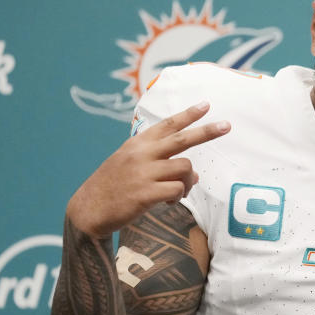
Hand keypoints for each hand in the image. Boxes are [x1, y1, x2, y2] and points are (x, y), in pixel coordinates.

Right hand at [67, 102, 229, 237]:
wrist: (87, 209)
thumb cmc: (112, 187)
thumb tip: (195, 174)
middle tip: (227, 126)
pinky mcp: (145, 193)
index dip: (188, 114)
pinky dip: (178, 196)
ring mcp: (143, 173)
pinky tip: (167, 202)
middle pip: (182, 139)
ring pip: (185, 169)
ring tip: (177, 192)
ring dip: (188, 182)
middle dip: (207, 131)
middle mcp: (141, 154)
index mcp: (137, 144)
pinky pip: (177, 190)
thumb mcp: (130, 165)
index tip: (206, 105)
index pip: (167, 124)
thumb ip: (160, 165)